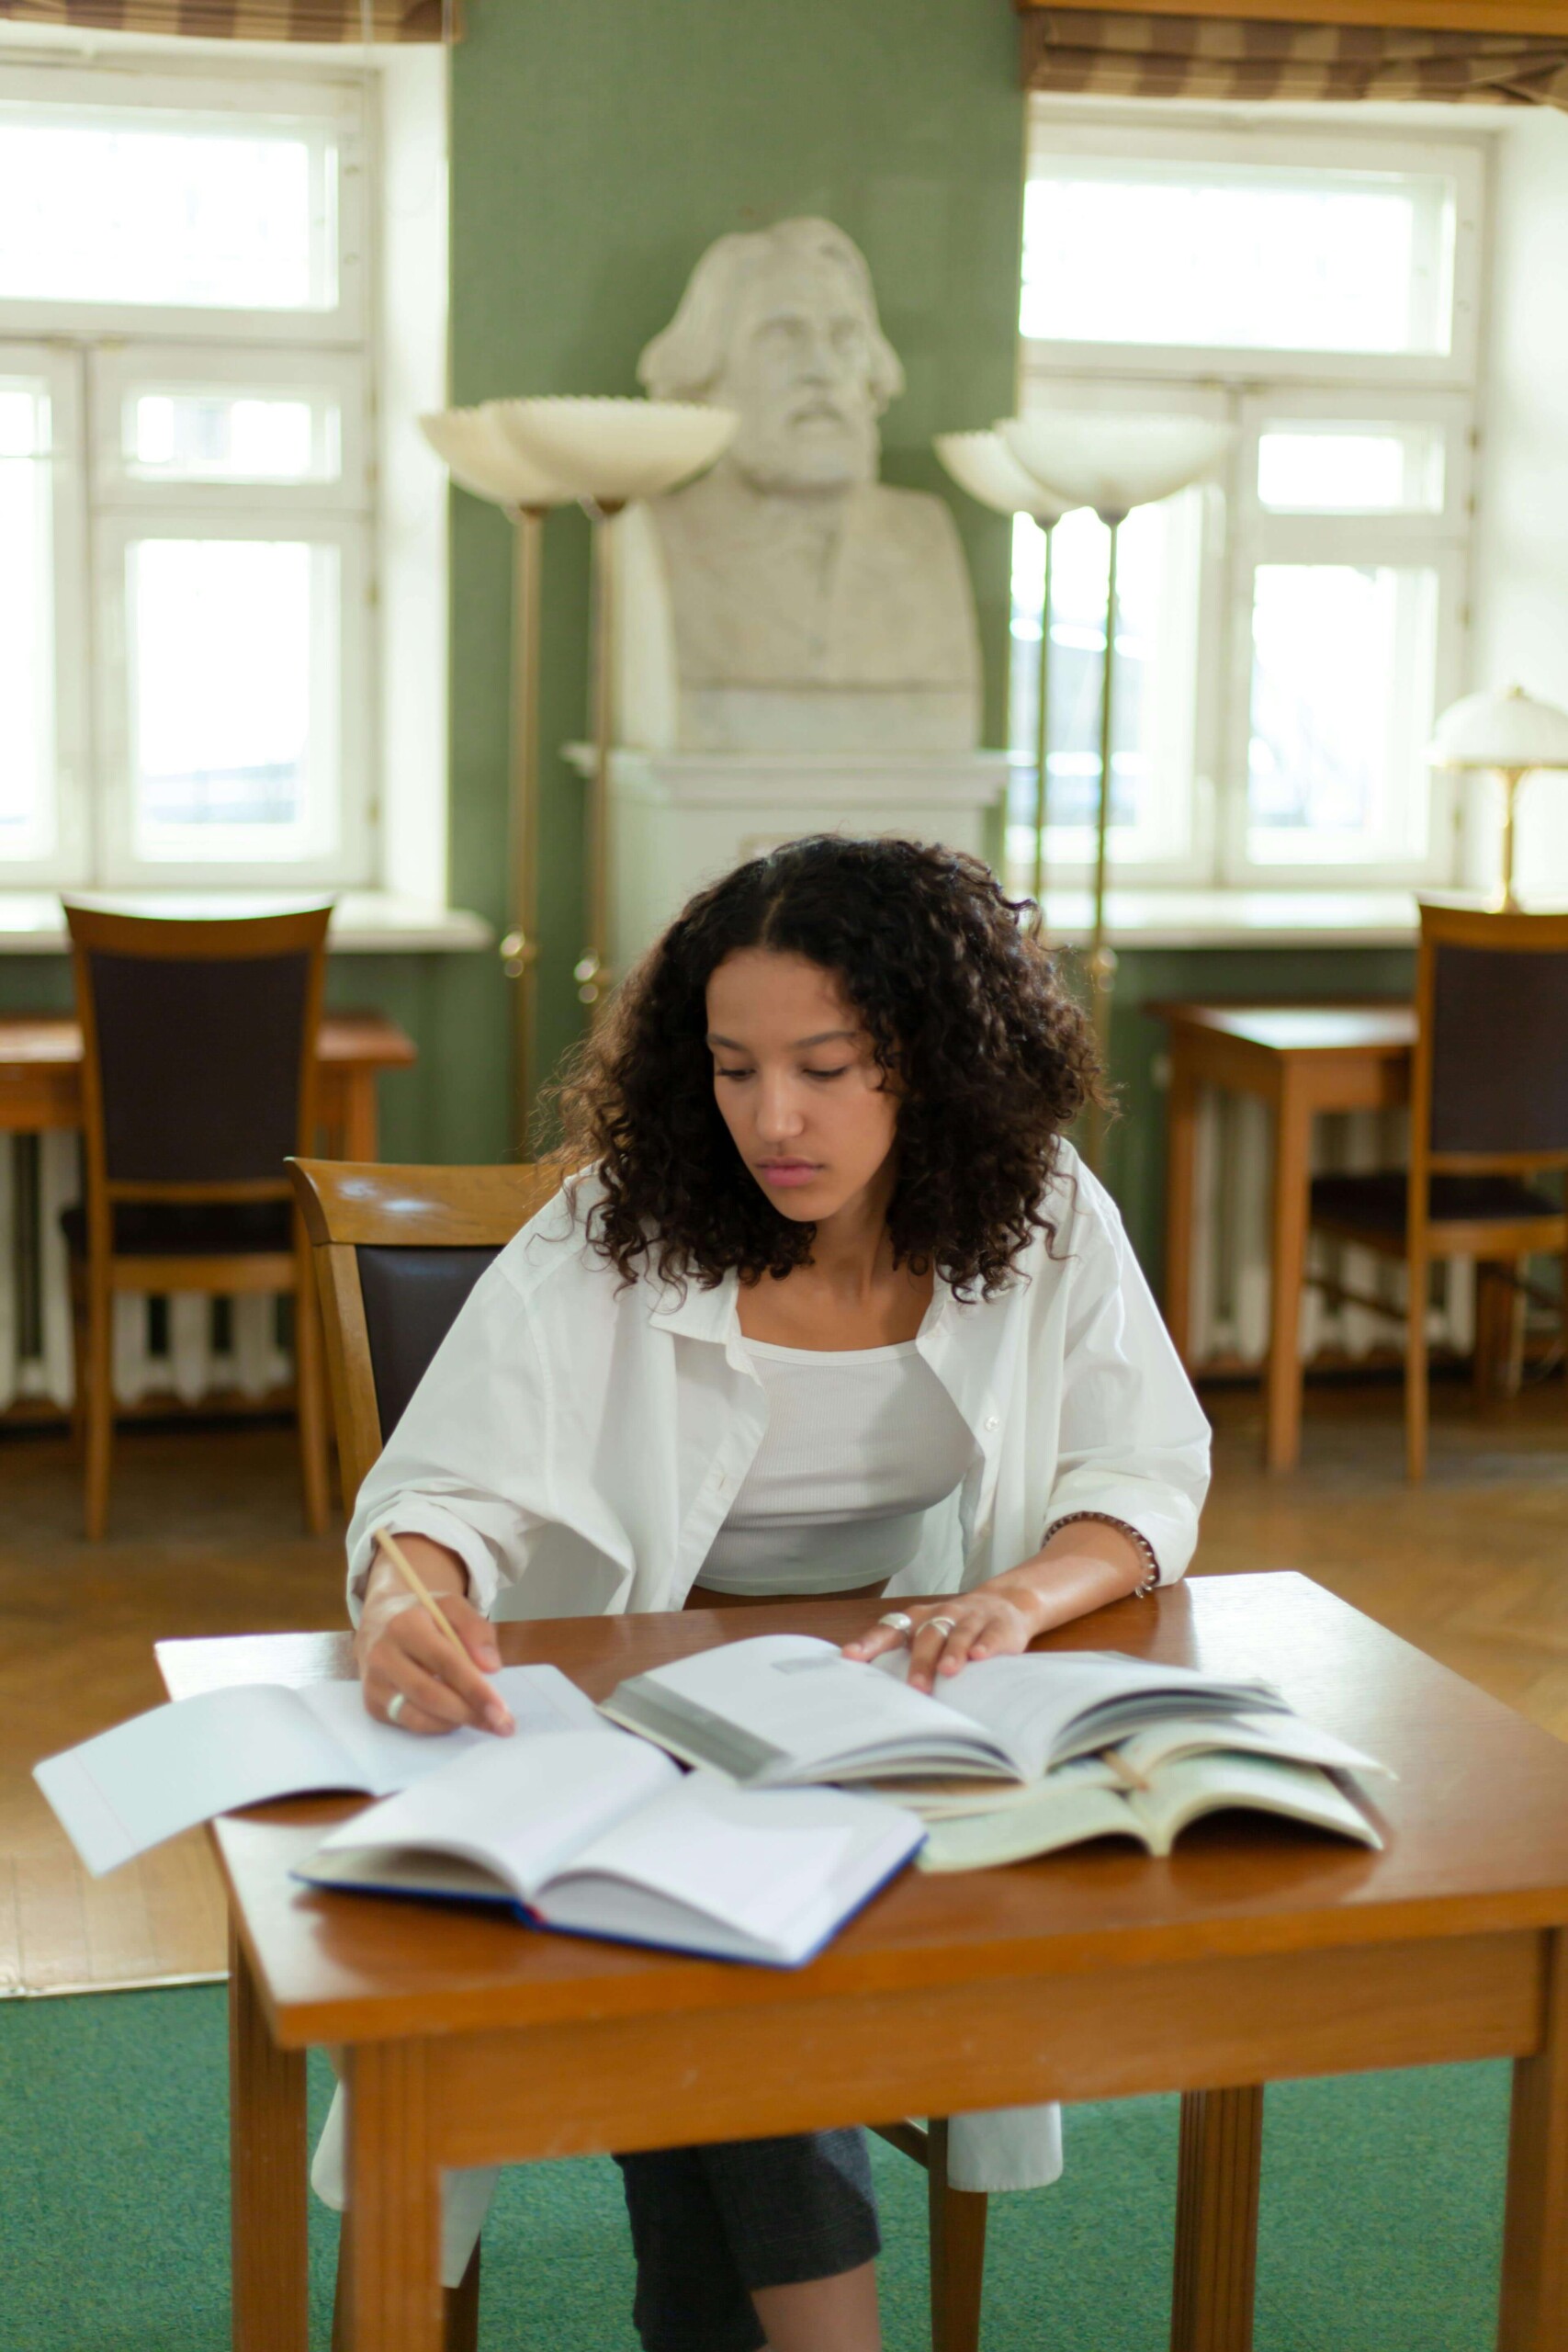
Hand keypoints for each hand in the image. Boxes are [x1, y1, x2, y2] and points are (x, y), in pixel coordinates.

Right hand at [355, 1544, 512, 1736]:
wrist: (381, 1621)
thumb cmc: (424, 1615)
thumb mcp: (453, 1607)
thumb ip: (477, 1630)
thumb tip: (491, 1668)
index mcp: (406, 1625)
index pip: (445, 1662)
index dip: (475, 1689)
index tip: (502, 1710)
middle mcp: (383, 1655)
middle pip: (430, 1695)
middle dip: (469, 1713)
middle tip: (501, 1725)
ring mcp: (374, 1682)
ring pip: (417, 1715)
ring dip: (455, 1723)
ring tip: (483, 1721)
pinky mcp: (372, 1703)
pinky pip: (408, 1723)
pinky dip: (437, 1725)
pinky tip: (456, 1717)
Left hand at [842, 1585, 1043, 1694]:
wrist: (1005, 1603)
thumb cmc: (955, 1627)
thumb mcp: (929, 1633)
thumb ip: (906, 1654)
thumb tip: (873, 1688)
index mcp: (919, 1618)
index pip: (890, 1628)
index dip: (870, 1642)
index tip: (851, 1656)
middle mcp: (943, 1614)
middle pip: (928, 1635)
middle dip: (920, 1662)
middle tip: (915, 1688)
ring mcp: (972, 1619)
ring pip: (959, 1633)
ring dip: (952, 1652)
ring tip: (947, 1671)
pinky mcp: (999, 1626)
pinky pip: (991, 1635)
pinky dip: (985, 1645)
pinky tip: (980, 1657)